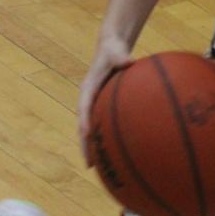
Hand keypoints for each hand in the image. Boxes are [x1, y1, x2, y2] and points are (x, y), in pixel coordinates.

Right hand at [78, 36, 133, 162]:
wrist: (111, 47)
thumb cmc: (114, 50)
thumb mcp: (116, 52)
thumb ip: (122, 57)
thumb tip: (131, 61)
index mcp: (88, 89)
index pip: (84, 109)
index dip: (85, 124)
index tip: (87, 138)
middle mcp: (89, 100)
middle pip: (85, 127)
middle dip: (86, 146)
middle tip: (90, 164)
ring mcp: (95, 105)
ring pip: (93, 130)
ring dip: (95, 148)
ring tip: (102, 167)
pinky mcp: (104, 107)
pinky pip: (106, 126)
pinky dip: (110, 139)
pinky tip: (123, 153)